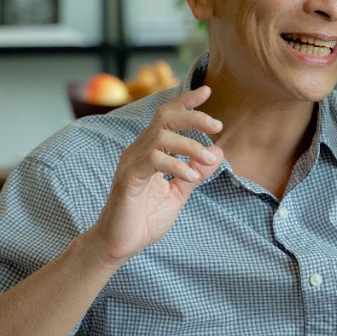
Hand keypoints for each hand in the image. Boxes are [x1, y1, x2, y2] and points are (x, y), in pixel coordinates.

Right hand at [89, 85, 223, 262]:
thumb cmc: (144, 219)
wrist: (119, 245)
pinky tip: (190, 174)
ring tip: (208, 159)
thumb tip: (218, 153)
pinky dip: (176, 164)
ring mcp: (131, 163)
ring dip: (190, 145)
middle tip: (217, 125)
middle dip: (193, 117)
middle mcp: (138, 151)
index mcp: (150, 151)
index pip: (167, 117)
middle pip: (164, 118)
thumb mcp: (178, 194)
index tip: (207, 90)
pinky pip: (153, 161)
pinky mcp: (128, 179)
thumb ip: (195, 173)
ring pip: (161, 137)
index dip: (186, 102)